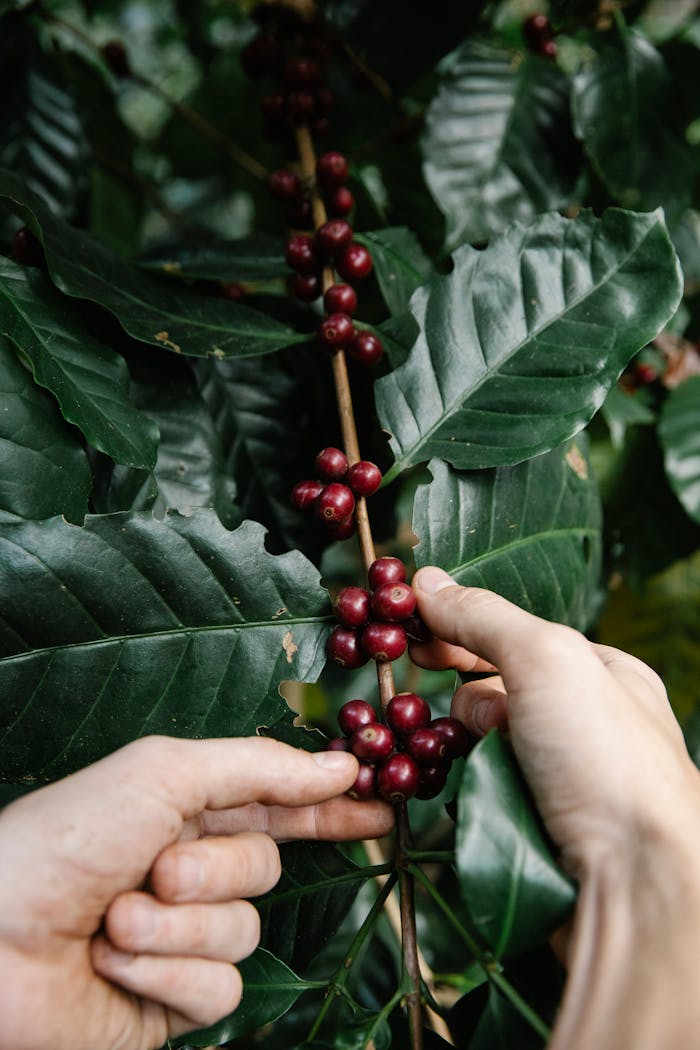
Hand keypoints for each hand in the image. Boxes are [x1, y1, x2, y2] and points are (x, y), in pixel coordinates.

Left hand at [0, 736, 391, 1049]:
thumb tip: (342, 768)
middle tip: (158, 870)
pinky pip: (217, 989)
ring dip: (179, 925)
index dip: (330, 808)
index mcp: (185, 809)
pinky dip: (167, 973)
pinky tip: (115, 966)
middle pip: (267, 867)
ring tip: (116, 921)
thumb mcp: (162, 774)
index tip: (382, 808)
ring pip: (245, 931)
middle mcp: (189, 872)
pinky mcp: (170, 1001)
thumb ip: (258, 768)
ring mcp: (182, 939)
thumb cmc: (65, 842)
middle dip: (215, 869)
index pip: (278, 805)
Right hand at [411, 567, 699, 1049]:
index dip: (459, 626)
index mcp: (601, 673)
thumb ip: (483, 617)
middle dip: (463, 696)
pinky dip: (466, 788)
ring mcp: (560, 779)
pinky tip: (471, 795)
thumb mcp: (546, 659)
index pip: (514, 635)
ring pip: (481, 744)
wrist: (634, 885)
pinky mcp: (534, 825)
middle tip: (424, 699)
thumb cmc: (605, 759)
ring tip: (483, 761)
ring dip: (464, 747)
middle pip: (493, 690)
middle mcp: (584, 723)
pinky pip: (480, 791)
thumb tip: (426, 580)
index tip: (407, 628)